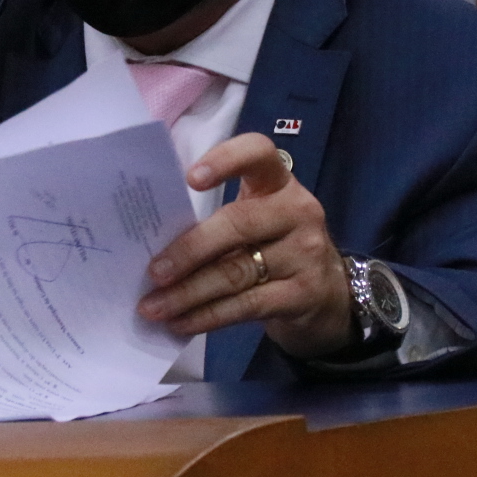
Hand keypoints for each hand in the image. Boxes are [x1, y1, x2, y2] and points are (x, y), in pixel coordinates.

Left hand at [137, 133, 353, 359]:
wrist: (326, 292)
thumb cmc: (272, 245)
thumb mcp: (252, 220)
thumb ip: (214, 220)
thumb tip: (149, 243)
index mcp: (277, 182)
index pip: (259, 154)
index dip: (226, 160)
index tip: (190, 178)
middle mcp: (297, 211)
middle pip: (238, 224)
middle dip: (190, 249)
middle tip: (154, 271)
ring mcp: (305, 253)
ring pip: (236, 272)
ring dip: (188, 293)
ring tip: (153, 306)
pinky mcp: (304, 294)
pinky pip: (246, 305)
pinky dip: (207, 316)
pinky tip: (180, 323)